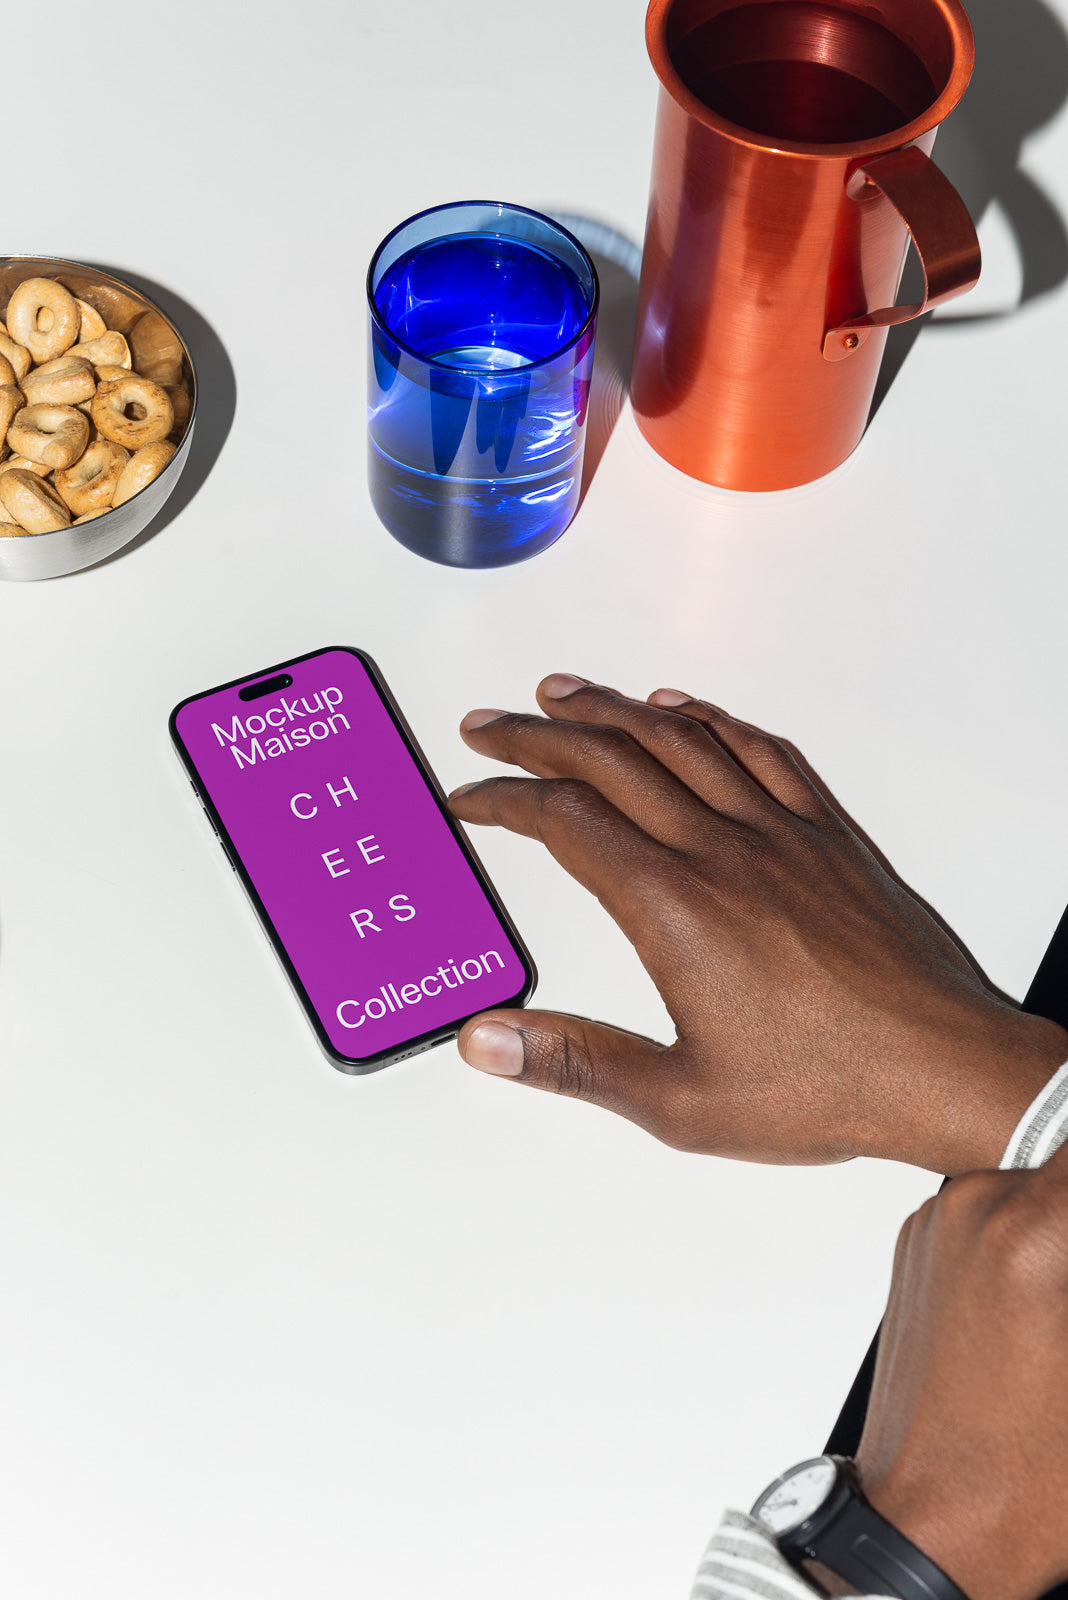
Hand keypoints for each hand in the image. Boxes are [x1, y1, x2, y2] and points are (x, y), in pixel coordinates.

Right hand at [448, 675, 1067, 1171]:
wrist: (944, 1068)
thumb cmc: (830, 1086)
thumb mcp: (679, 1101)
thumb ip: (575, 1062)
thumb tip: (489, 1041)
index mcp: (676, 908)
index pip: (565, 820)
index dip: (504, 798)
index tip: (472, 796)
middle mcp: (723, 850)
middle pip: (609, 758)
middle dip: (536, 734)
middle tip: (491, 724)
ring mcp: (779, 831)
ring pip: (679, 739)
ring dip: (611, 707)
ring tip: (565, 693)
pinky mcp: (827, 832)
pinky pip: (760, 749)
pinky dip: (710, 717)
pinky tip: (683, 707)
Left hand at [857, 1145, 1067, 1599]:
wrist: (928, 1518)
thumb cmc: (1026, 1474)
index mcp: (1029, 1231)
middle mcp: (971, 1206)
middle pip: (1066, 1166)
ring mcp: (936, 1220)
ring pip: (1032, 1184)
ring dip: (1061, 1221)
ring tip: (1058, 1305)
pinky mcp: (917, 1240)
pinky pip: (993, 1210)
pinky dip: (1030, 1236)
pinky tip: (1045, 1303)